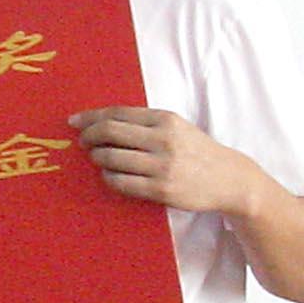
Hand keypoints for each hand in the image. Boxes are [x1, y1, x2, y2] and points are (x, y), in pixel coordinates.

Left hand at [69, 106, 259, 214]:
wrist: (228, 178)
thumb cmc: (196, 151)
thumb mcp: (176, 127)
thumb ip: (145, 123)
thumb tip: (103, 122)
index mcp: (165, 119)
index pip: (117, 113)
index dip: (91, 116)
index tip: (75, 121)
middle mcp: (163, 139)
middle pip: (110, 132)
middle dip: (89, 136)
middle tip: (83, 142)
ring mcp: (162, 165)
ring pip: (112, 158)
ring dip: (97, 158)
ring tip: (97, 158)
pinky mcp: (161, 189)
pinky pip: (121, 182)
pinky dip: (109, 177)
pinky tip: (109, 175)